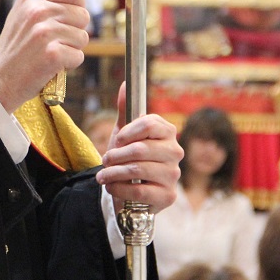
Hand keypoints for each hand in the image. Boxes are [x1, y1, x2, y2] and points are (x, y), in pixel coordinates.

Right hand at [0, 0, 89, 112]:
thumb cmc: (15, 48)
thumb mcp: (22, 13)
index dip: (77, 4)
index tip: (67, 17)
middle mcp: (37, 10)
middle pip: (83, 15)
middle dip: (74, 31)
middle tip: (53, 41)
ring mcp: (44, 32)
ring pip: (83, 37)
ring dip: (71, 49)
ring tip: (49, 53)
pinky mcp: (52, 54)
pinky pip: (78, 56)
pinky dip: (68, 65)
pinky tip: (50, 65)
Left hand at [97, 83, 181, 214]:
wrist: (130, 189)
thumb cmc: (128, 157)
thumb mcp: (124, 133)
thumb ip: (126, 109)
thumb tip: (124, 84)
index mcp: (167, 131)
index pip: (149, 124)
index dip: (128, 132)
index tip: (118, 139)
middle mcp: (175, 152)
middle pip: (140, 149)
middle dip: (115, 156)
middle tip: (105, 160)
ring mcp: (173, 175)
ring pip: (138, 170)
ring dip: (114, 173)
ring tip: (103, 176)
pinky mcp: (168, 196)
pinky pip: (140, 191)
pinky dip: (120, 189)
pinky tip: (112, 187)